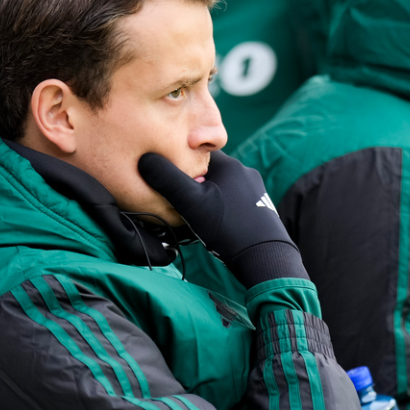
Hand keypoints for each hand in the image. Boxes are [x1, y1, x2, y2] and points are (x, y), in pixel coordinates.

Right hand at [138, 151, 307, 286]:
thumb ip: (167, 179)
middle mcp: (245, 171)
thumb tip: (146, 159)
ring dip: (207, 198)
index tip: (169, 179)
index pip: (196, 153)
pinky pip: (233, 200)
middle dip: (193, 183)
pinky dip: (221, 208)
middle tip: (180, 203)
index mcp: (229, 164)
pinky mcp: (260, 206)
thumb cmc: (225, 227)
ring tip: (197, 217)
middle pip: (209, 171)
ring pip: (221, 187)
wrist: (263, 256)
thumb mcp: (189, 202)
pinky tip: (216, 224)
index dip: (179, 162)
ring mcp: (255, 189)